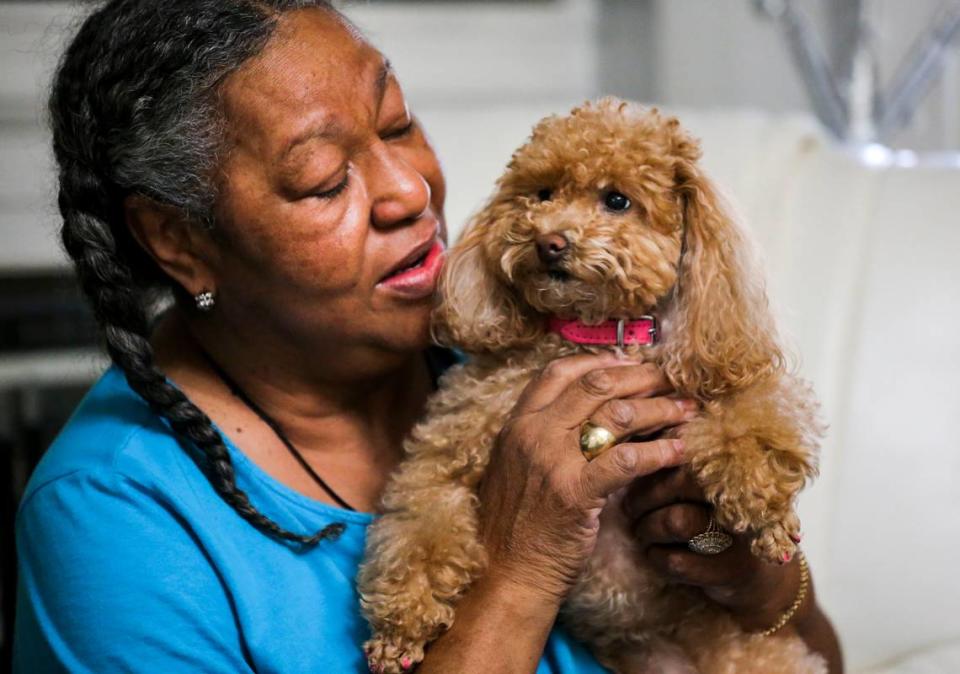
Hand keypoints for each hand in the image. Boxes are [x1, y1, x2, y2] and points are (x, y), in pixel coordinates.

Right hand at [477, 353, 693, 606]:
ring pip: (616, 414)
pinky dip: (659, 452)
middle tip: (670, 379)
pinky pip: (626, 460)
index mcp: (517, 423)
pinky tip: (680, 451)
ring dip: (659, 407)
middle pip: (595, 383)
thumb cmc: (517, 524)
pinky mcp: (575, 493)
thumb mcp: (518, 466)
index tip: (631, 362)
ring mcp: (552, 461)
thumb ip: (545, 436)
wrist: (505, 573)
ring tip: (685, 409)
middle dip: (640, 376)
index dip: (601, 360)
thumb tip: (590, 412)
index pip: (559, 371)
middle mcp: (532, 433)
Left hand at [622, 467, 808, 630]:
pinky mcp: (730, 569)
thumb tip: (634, 438)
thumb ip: (676, 459)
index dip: (652, 462)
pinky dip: (656, 558)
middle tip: (629, 508)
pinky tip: (655, 554)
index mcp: (731, 469)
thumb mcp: (704, 486)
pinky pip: (676, 561)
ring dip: (647, 529)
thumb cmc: (717, 519)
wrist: (758, 575)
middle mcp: (740, 496)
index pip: (683, 451)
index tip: (633, 473)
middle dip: (643, 497)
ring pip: (676, 521)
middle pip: (678, 483)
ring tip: (641, 531)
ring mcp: (738, 533)